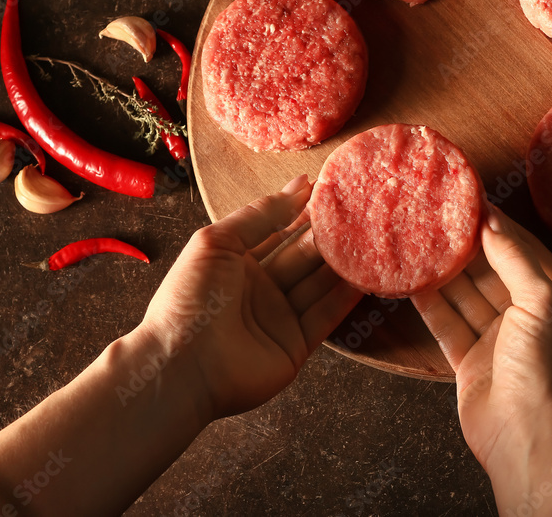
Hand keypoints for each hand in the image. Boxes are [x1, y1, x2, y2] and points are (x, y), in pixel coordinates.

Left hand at [139, 175, 363, 419]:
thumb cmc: (189, 298)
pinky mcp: (296, 345)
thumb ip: (260, 214)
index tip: (332, 191)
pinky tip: (364, 277)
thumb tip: (300, 185)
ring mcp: (280, 317)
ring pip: (318, 284)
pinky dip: (344, 298)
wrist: (181, 366)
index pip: (278, 230)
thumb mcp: (218, 241)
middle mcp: (261, 288)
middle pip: (303, 256)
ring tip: (370, 240)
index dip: (303, 211)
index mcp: (237, 261)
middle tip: (359, 214)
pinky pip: (325, 316)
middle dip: (328, 236)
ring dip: (342, 264)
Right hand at [412, 205, 551, 515]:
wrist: (528, 439)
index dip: (497, 223)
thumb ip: (516, 259)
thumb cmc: (546, 368)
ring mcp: (498, 339)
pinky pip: (448, 324)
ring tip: (417, 242)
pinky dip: (431, 304)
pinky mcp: (471, 361)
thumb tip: (492, 220)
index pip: (524, 248)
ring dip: (444, 272)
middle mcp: (529, 315)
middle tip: (435, 216)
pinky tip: (411, 282)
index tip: (469, 199)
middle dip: (466, 245)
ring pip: (466, 295)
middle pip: (492, 269)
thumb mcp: (541, 302)